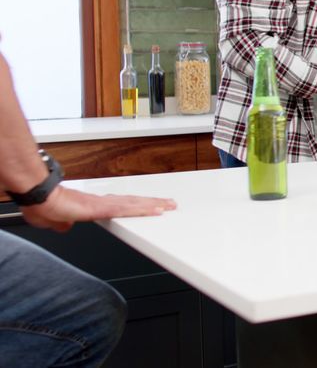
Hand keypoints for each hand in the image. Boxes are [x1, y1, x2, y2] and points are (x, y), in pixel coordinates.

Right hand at [20, 186, 176, 232]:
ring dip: (153, 205)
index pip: (121, 206)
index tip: (147, 207)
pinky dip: (142, 210)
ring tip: (169, 206)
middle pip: (132, 203)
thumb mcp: (54, 222)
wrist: (38, 198)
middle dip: (152, 204)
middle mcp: (101, 203)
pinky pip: (127, 210)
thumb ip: (62, 224)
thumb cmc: (42, 206)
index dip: (135, 207)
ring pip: (133, 205)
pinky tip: (155, 211)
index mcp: (92, 206)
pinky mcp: (101, 208)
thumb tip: (65, 227)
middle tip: (169, 204)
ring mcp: (103, 204)